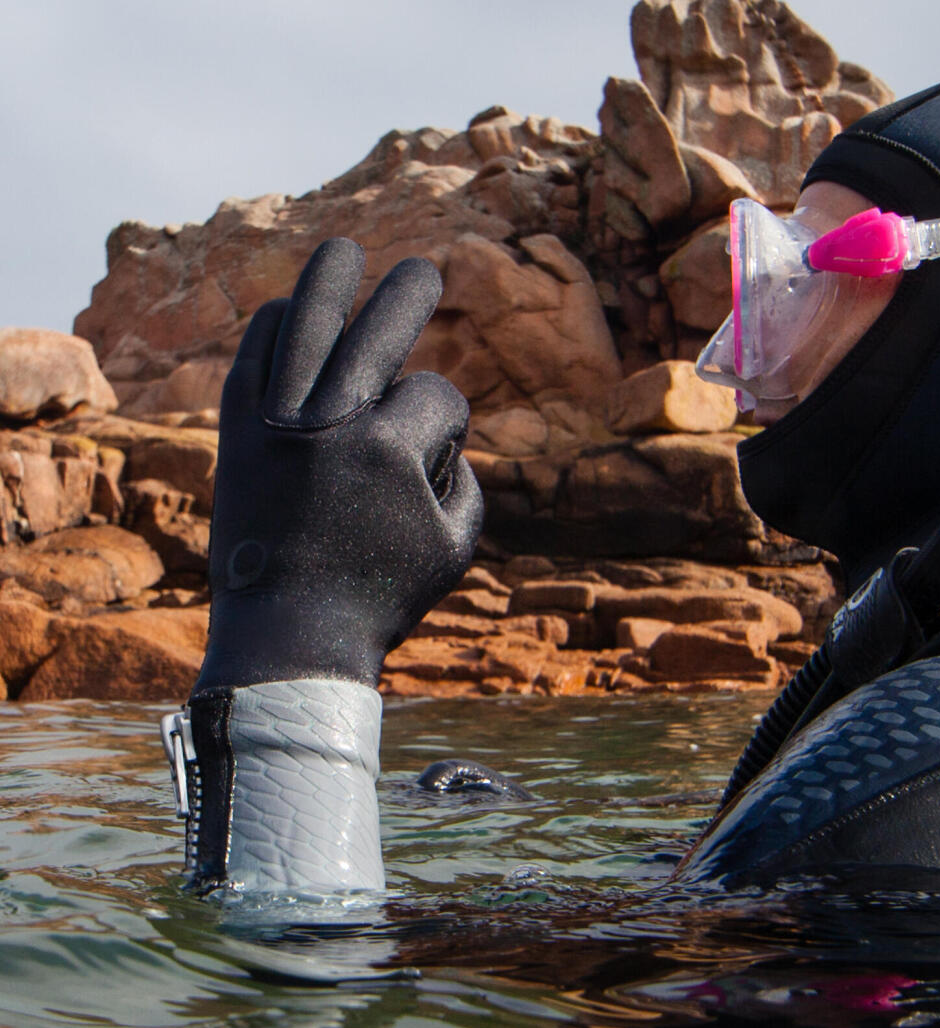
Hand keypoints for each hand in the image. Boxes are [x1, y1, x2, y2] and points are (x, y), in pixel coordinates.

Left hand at [193, 238, 482, 693]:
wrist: (290, 633)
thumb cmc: (382, 596)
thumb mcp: (457, 547)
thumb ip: (468, 484)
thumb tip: (449, 441)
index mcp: (392, 454)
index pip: (436, 395)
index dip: (450, 422)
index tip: (439, 461)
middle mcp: (333, 426)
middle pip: (377, 333)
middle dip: (408, 295)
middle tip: (425, 269)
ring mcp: (279, 425)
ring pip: (304, 328)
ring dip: (328, 281)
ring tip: (344, 250)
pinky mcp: (239, 436)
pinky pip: (251, 359)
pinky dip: (269, 329)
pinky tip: (285, 311)